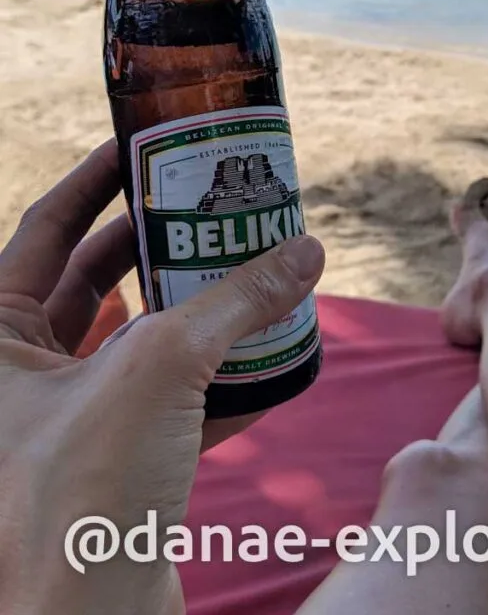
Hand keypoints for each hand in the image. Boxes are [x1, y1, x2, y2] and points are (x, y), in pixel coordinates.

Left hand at [0, 142, 324, 614]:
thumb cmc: (84, 492)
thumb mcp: (162, 368)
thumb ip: (237, 301)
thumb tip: (307, 251)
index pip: (46, 226)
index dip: (99, 178)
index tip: (147, 147)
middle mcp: (21, 374)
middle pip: (96, 276)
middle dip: (159, 241)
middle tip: (213, 207)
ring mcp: (69, 418)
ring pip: (139, 338)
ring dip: (196, 307)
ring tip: (248, 268)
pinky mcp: (114, 461)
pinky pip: (169, 398)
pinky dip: (216, 374)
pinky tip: (267, 354)